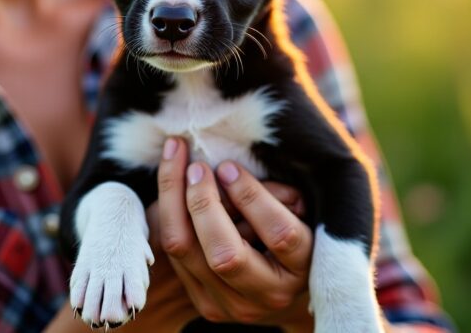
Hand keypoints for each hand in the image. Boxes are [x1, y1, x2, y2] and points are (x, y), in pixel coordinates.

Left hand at [152, 137, 313, 330]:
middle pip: (224, 255)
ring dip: (174, 201)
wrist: (281, 284)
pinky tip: (171, 188)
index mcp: (303, 268)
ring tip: (176, 164)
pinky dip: (167, 215)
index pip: (279, 234)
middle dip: (204, 203)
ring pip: (186, 251)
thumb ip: (273, 192)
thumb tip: (229, 171)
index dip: (251, 196)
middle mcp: (269, 295)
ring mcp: (234, 305)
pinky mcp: (205, 305)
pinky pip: (172, 254)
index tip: (229, 167)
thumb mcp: (295, 207)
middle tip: (197, 166)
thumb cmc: (289, 227)